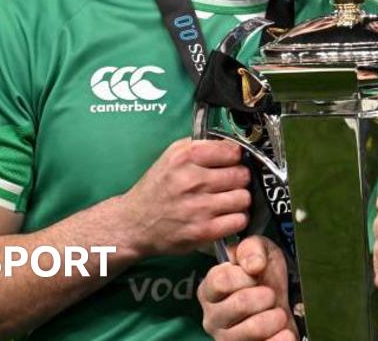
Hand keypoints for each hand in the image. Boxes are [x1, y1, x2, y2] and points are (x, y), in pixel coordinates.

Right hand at [116, 138, 250, 256]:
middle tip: (229, 184)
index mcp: (184, 157)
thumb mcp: (171, 156)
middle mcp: (191, 180)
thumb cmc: (156, 189)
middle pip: (241, 174)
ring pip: (244, 197)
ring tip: (227, 201)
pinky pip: (239, 220)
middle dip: (239, 179)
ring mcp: (198, 207)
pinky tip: (225, 216)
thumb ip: (202, 146)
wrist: (133, 224)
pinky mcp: (203, 231)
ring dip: (239, 200)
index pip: (232, 151)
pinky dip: (236, 219)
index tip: (231, 163)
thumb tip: (233, 146)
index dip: (235, 157)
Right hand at [199, 237, 296, 340]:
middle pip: (238, 304)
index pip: (221, 281)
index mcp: (210, 290)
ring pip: (250, 330)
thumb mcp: (260, 251)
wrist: (286, 303)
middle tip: (271, 295)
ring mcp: (226, 339)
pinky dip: (279, 339)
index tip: (256, 274)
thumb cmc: (265, 276)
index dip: (244, 275)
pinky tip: (285, 332)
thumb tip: (254, 265)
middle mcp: (212, 317)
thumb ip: (251, 249)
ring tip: (279, 314)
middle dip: (264, 296)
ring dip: (273, 318)